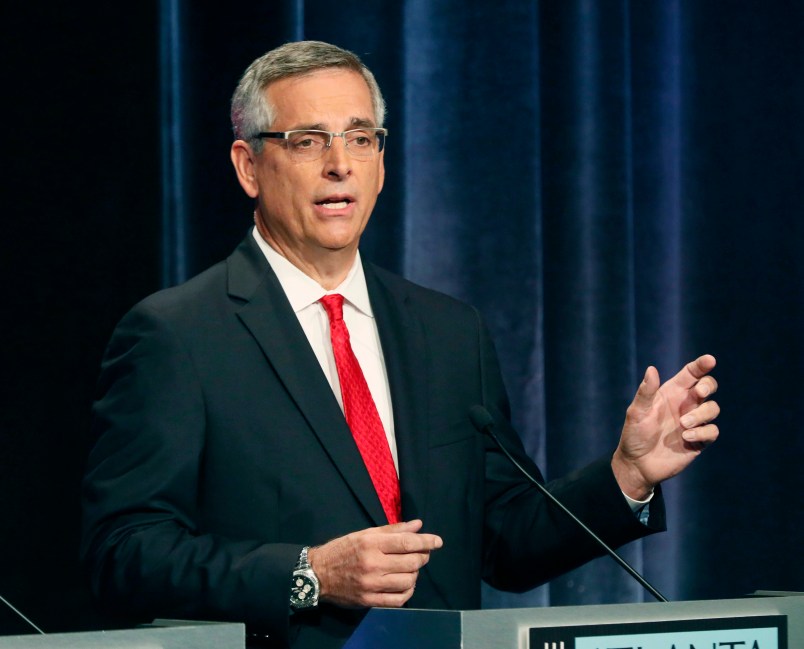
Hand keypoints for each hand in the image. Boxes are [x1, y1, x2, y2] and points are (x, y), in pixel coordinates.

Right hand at [307, 519, 442, 608]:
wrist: (318, 574)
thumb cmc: (343, 550)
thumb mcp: (365, 534)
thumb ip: (393, 530)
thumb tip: (418, 525)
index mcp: (371, 544)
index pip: (407, 543)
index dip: (426, 542)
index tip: (438, 542)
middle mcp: (373, 564)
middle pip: (411, 562)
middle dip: (422, 557)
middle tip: (422, 553)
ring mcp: (371, 585)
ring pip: (408, 581)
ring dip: (415, 574)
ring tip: (411, 568)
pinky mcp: (369, 601)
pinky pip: (398, 600)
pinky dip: (408, 592)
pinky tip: (406, 584)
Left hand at [612, 354, 719, 499]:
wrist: (638, 464)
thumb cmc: (634, 435)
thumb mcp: (636, 412)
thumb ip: (646, 392)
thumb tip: (652, 369)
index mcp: (671, 393)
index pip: (691, 374)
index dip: (701, 365)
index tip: (710, 360)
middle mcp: (685, 405)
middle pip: (708, 386)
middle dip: (708, 385)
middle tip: (699, 392)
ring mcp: (694, 422)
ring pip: (713, 408)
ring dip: (702, 414)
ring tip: (683, 424)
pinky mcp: (700, 440)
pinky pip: (712, 431)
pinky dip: (702, 432)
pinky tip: (686, 438)